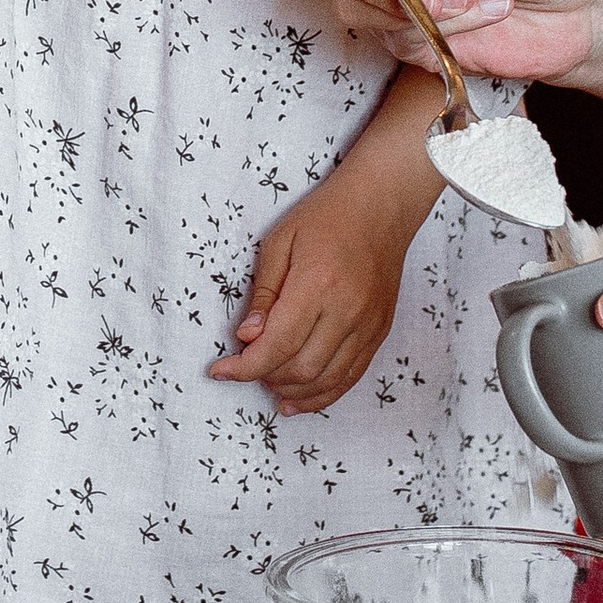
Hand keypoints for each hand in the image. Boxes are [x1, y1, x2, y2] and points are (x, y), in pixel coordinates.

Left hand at [209, 170, 414, 413]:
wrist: (382, 203)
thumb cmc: (327, 214)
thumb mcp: (279, 242)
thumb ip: (264, 293)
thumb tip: (247, 337)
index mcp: (318, 283)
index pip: (277, 344)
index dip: (245, 367)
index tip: (220, 371)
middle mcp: (347, 310)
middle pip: (302, 368)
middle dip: (265, 377)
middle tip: (244, 367)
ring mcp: (368, 324)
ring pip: (328, 380)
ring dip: (293, 392)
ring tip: (268, 385)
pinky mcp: (380, 331)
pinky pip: (352, 376)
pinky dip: (324, 394)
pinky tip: (299, 399)